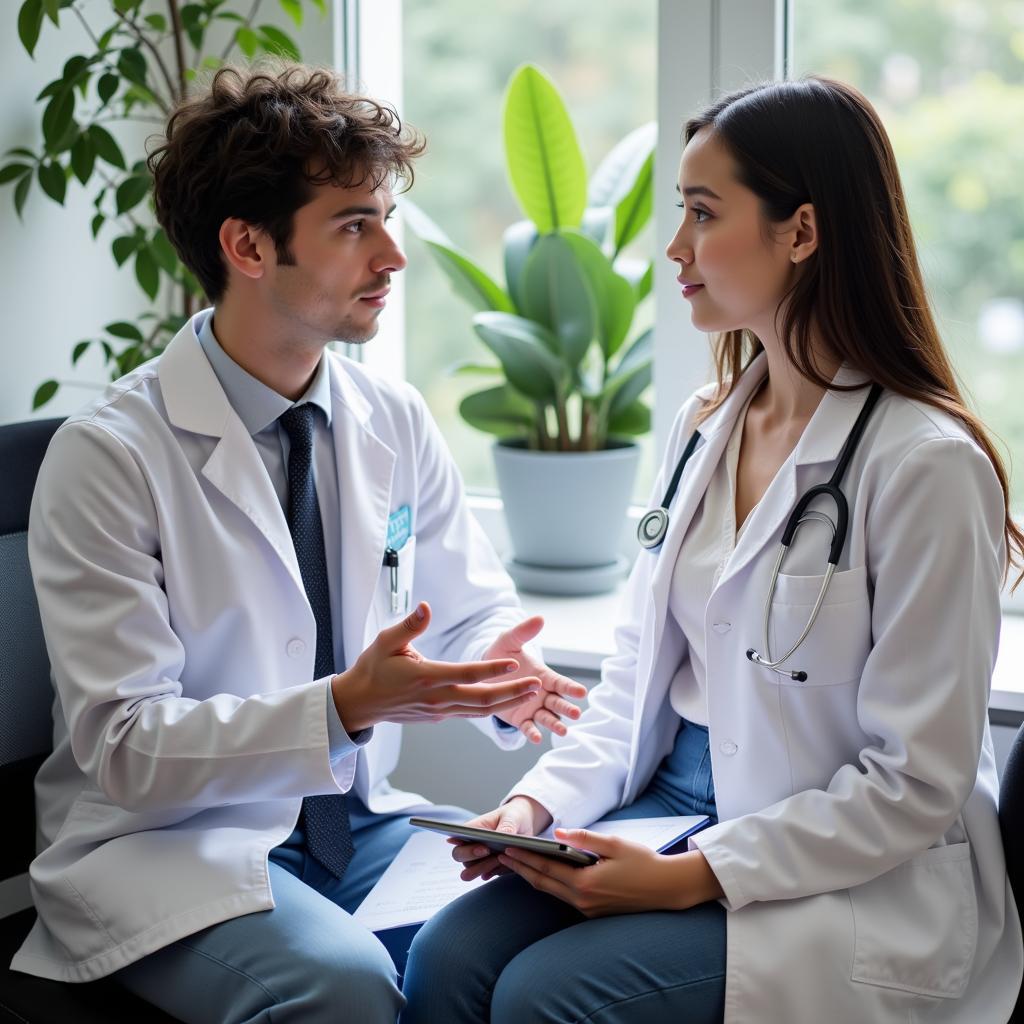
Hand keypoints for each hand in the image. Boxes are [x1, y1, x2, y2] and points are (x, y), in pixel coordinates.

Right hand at [332, 602, 540, 731]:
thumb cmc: (373, 667)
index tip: (514, 663)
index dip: (491, 670)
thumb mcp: (386, 641)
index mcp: (426, 677)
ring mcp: (439, 710)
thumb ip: (409, 625)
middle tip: (536, 684)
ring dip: (507, 702)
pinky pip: (470, 713)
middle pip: (481, 699)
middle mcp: (436, 697)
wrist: (361, 702)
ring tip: (531, 692)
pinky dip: (491, 708)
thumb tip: (426, 607)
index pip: (466, 674)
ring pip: (479, 710)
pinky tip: (507, 699)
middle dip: (512, 692)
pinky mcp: (439, 716)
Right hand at [449, 795, 553, 881]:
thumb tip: (503, 835)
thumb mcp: (512, 818)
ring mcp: (478, 858)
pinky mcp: (489, 868)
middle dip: (473, 859)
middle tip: (491, 854)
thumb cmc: (513, 817)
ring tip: (499, 860)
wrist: (525, 825)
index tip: (484, 848)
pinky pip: (485, 875)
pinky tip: (501, 867)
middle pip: (459, 857)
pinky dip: (492, 873)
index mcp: (472, 829)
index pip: (457, 839)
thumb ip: (507, 826)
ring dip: (482, 868)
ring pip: (469, 870)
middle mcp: (471, 844)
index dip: (466, 846)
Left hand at [483, 616, 586, 742]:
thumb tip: (539, 618)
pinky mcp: (520, 718)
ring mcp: (532, 707)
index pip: (560, 682)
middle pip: (558, 702)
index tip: (581, 692)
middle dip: (567, 708)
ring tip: (563, 731)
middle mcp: (542, 693)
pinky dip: (533, 733)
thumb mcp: (509, 641)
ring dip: (555, 724)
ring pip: (548, 718)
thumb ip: (523, 632)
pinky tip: (536, 738)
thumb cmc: (500, 655)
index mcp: (543, 675)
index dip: (570, 687)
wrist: (483, 673)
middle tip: (576, 713)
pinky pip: (529, 727)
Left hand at [497, 829, 724, 917]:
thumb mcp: (615, 844)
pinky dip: (551, 885)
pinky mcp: (594, 912)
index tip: (508, 849)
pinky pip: (565, 897)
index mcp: (586, 882)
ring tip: (518, 865)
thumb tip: (558, 831)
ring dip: (534, 878)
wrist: (668, 889)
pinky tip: (545, 875)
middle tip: (503, 858)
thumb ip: (584, 838)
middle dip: (522, 869)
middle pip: (543, 883)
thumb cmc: (644, 862)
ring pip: (553, 892)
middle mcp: (583, 900)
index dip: (525, 858)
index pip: (546, 868)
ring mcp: (588, 909)